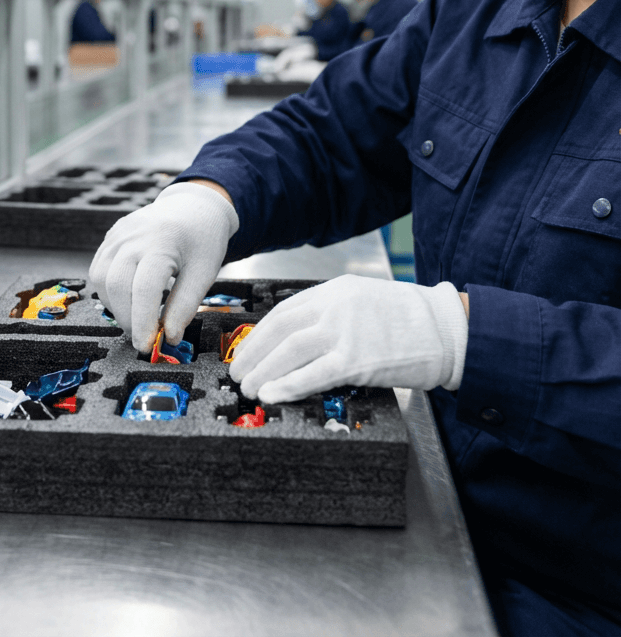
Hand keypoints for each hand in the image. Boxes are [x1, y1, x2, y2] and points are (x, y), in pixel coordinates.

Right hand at [89, 181, 238, 352]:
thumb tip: (168, 337)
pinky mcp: (110, 237)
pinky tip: (128, 300)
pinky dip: (109, 291)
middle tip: (144, 336)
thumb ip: (185, 306)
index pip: (144, 289)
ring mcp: (117, 235)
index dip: (142, 322)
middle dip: (127, 319)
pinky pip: (98, 269)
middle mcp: (133, 236)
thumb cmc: (202, 239)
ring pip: (101, 279)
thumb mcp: (204, 272)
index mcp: (161, 242)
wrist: (192, 206)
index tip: (145, 347)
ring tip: (137, 318)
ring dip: (115, 306)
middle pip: (116, 286)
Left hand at [229, 275, 468, 402]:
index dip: (259, 334)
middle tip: (238, 373)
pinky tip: (273, 395)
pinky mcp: (359, 358)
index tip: (246, 350)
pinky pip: (315, 374)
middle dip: (253, 354)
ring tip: (249, 388)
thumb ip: (332, 313)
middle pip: (280, 331)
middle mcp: (334, 307)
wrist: (449, 329)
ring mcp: (345, 331)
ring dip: (264, 372)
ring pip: (290, 351)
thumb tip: (299, 338)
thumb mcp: (364, 300)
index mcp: (333, 291)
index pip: (284, 312)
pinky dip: (288, 384)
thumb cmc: (410, 319)